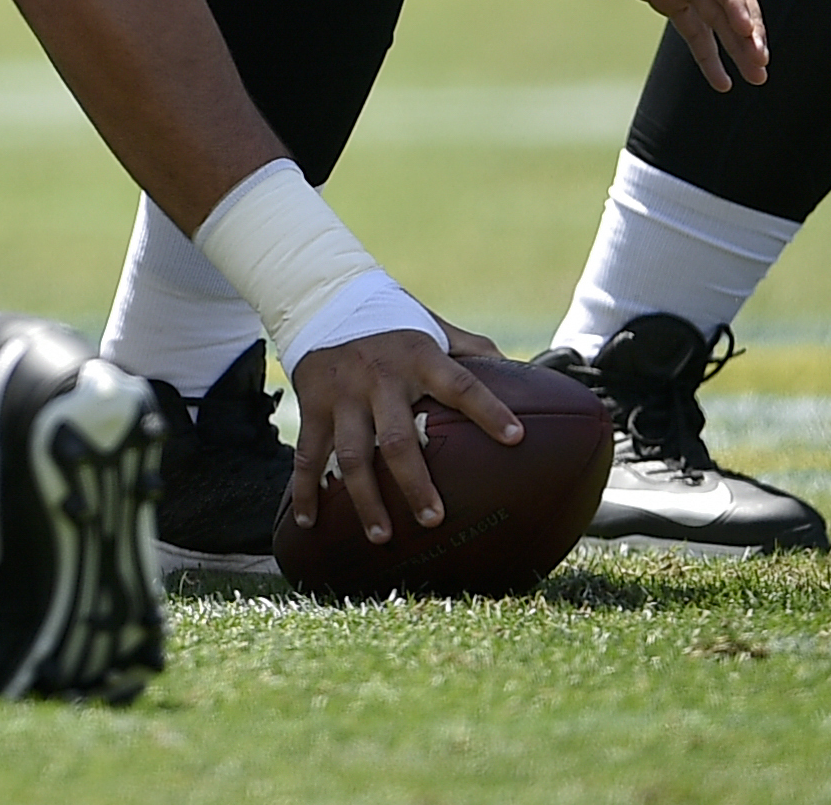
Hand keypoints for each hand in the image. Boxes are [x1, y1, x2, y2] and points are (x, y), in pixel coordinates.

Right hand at [280, 328, 527, 547]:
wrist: (323, 294)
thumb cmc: (392, 319)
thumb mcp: (434, 326)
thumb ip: (473, 351)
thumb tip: (525, 375)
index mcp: (419, 357)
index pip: (461, 385)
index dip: (488, 410)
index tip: (516, 438)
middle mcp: (379, 377)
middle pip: (397, 438)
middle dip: (414, 482)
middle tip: (434, 519)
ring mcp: (343, 394)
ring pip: (351, 455)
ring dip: (366, 499)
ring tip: (382, 536)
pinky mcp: (313, 405)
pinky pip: (307, 454)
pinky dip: (306, 490)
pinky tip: (311, 521)